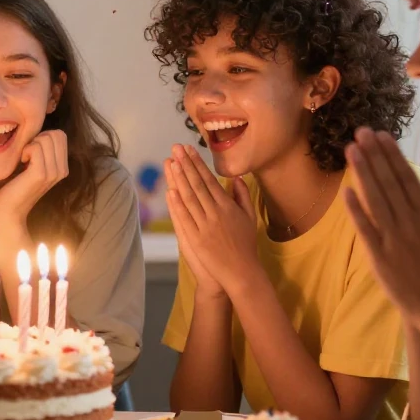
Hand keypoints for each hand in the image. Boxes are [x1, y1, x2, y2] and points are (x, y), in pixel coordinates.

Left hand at [0, 130, 68, 226]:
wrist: (5, 213)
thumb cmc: (11, 187)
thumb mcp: (30, 167)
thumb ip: (39, 151)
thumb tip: (38, 131)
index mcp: (61, 167)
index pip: (60, 135)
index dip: (43, 137)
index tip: (30, 152)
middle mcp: (62, 170)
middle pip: (56, 134)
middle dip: (38, 138)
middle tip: (26, 155)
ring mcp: (53, 173)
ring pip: (46, 138)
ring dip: (30, 144)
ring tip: (23, 160)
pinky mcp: (41, 174)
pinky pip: (36, 147)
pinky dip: (25, 150)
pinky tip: (20, 163)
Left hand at [164, 144, 260, 296]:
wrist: (242, 272)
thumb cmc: (246, 245)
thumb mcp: (250, 218)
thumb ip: (242, 196)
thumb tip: (236, 178)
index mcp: (228, 207)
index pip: (210, 180)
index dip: (198, 164)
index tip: (189, 150)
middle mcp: (216, 213)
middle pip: (197, 185)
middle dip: (186, 164)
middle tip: (176, 148)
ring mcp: (205, 226)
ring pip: (189, 198)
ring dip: (179, 179)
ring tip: (171, 162)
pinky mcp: (197, 239)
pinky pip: (185, 219)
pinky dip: (177, 205)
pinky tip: (170, 191)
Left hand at [342, 128, 419, 331]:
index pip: (409, 179)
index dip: (394, 156)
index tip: (383, 136)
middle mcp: (411, 225)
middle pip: (389, 184)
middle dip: (375, 155)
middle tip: (361, 132)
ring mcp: (393, 240)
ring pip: (375, 201)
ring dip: (363, 174)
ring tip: (351, 150)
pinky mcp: (379, 257)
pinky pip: (365, 230)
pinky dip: (355, 210)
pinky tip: (346, 191)